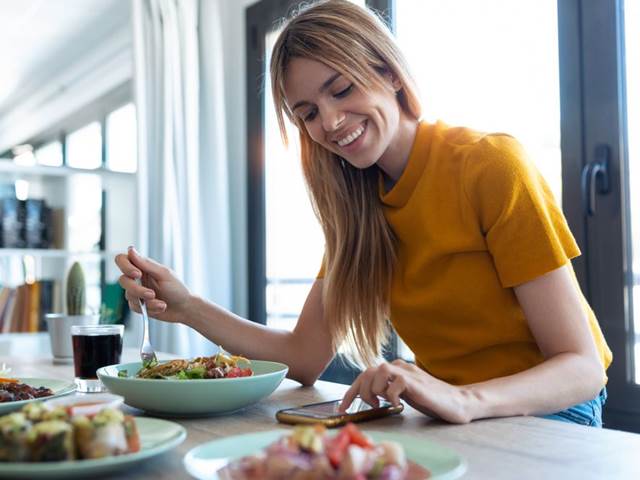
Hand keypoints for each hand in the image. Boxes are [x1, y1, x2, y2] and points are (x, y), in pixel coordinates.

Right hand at [114, 247, 191, 323]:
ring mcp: (136, 292)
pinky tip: (161, 307)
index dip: (125, 266)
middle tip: (152, 294)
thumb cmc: (177, 289)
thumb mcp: (164, 274)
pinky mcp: (137, 305)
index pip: (122, 260)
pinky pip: (135, 307)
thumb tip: (130, 249)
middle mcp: (137, 278)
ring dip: (148, 302)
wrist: (184, 308)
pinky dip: (150, 309)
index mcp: (143, 266)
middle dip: (138, 290)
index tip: (137, 274)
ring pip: (129, 295)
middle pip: (123, 280)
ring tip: (162, 303)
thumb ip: (146, 263)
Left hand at [339, 359, 473, 423]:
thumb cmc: (431, 400)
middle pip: (367, 371)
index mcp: (394, 370)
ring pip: (379, 371)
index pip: (365, 375)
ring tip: (383, 403)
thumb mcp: (403, 394)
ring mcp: (408, 373)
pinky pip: (396, 383)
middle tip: (370, 407)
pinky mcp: (417, 382)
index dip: (350, 392)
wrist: (458, 402)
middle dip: (360, 392)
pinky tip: (398, 406)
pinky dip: (392, 396)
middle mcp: (399, 367)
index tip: (342, 408)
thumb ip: (388, 390)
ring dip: (375, 390)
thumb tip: (369, 396)